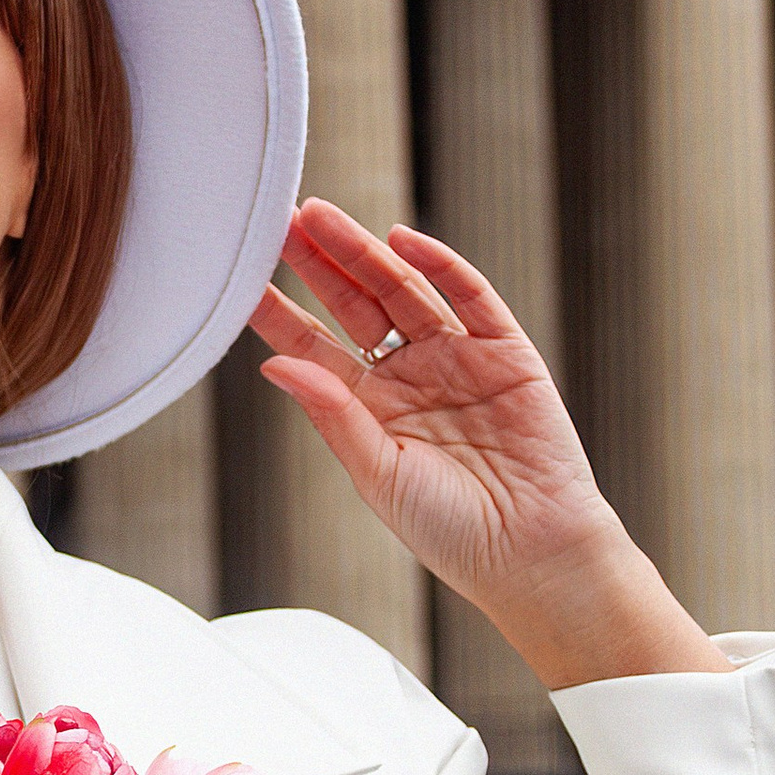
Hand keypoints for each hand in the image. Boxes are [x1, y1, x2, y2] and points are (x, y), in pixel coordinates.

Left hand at [250, 201, 729, 691]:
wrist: (533, 556)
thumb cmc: (452, 531)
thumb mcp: (377, 472)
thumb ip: (332, 415)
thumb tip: (275, 364)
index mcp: (370, 407)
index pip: (313, 346)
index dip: (279, 312)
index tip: (240, 279)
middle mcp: (410, 375)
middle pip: (354, 305)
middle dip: (319, 264)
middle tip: (281, 223)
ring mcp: (458, 360)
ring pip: (403, 291)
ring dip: (364, 253)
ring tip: (322, 218)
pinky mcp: (506, 353)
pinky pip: (470, 299)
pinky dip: (440, 267)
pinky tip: (403, 241)